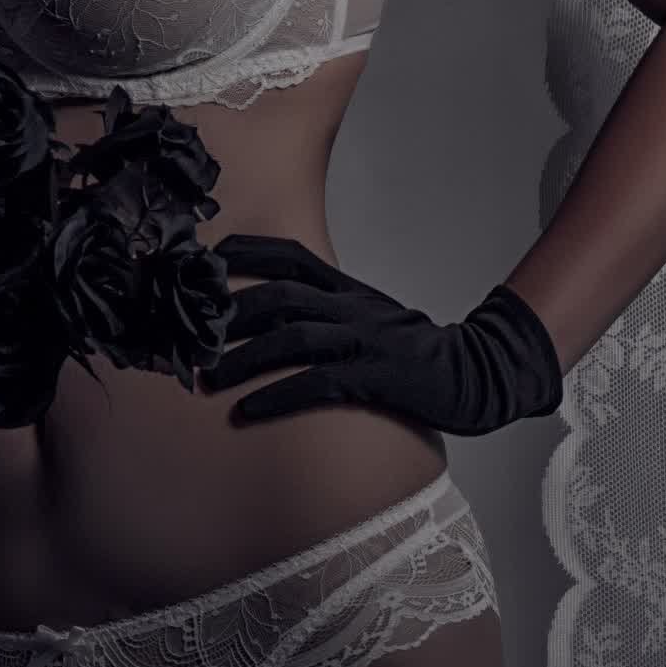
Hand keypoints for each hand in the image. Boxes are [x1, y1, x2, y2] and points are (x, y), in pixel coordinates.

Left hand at [199, 235, 562, 433]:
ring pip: (293, 339)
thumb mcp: (368, 316)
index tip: (204, 261)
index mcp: (348, 290)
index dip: (245, 254)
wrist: (476, 374)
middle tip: (189, 338)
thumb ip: (327, 310)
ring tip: (208, 381)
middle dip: (229, 315)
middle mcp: (352, 308)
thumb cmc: (413, 352)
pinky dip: (279, 397)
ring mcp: (366, 341)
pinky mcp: (377, 378)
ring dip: (244, 360)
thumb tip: (273, 316)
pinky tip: (249, 412)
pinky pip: (319, 384)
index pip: (290, 256)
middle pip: (281, 296)